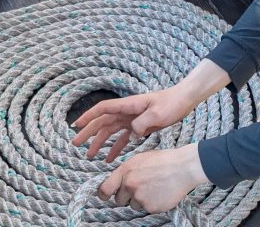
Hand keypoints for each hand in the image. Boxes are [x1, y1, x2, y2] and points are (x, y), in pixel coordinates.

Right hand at [71, 88, 192, 160]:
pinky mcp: (139, 126)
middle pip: (102, 122)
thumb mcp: (157, 113)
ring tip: (90, 156)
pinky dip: (116, 148)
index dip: (88, 116)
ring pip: (110, 132)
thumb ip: (143, 123)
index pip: (103, 109)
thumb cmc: (171, 103)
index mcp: (128, 105)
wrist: (184, 101)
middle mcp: (126, 112)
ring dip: (100, 143)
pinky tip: (110, 159)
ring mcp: (132, 119)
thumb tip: (132, 134)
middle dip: (88, 132)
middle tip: (75, 144)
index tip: (76, 125)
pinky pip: (123, 138)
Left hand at [98, 144, 208, 212]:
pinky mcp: (151, 207)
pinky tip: (161, 193)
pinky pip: (147, 209)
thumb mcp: (140, 159)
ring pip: (134, 205)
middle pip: (119, 200)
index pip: (105, 189)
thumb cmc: (163, 161)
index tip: (105, 197)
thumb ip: (126, 171)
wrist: (183, 167)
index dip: (103, 195)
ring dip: (141, 200)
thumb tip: (117, 182)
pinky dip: (152, 204)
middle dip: (127, 197)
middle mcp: (130, 185)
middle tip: (140, 189)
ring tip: (154, 188)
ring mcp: (140, 197)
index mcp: (125, 171)